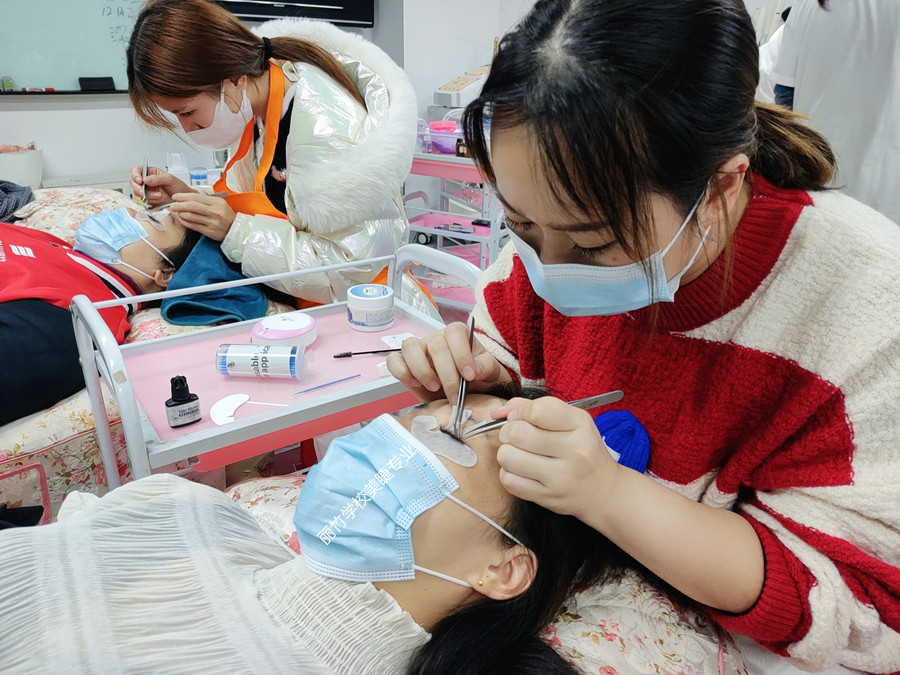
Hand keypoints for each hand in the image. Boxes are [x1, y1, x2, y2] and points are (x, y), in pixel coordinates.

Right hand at [129, 165, 193, 204]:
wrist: (184, 199)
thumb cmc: (179, 187)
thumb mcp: (170, 179)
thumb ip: (157, 178)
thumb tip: (146, 179)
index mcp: (151, 172)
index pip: (137, 170)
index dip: (135, 175)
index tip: (139, 180)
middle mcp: (147, 181)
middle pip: (134, 183)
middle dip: (138, 188)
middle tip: (144, 192)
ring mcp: (148, 191)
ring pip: (138, 193)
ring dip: (148, 196)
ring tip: (159, 196)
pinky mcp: (150, 199)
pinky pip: (145, 200)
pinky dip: (152, 201)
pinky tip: (160, 200)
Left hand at [168, 193, 236, 240]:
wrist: (235, 230)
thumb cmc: (226, 217)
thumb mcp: (220, 204)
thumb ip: (206, 201)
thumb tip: (188, 198)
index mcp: (216, 202)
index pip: (196, 197)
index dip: (183, 196)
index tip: (175, 196)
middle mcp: (215, 211)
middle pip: (192, 206)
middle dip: (179, 205)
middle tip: (172, 205)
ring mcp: (212, 222)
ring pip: (191, 216)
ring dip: (181, 214)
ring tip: (178, 213)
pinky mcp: (209, 231)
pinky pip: (193, 226)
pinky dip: (185, 222)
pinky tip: (183, 220)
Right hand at [385, 321, 509, 401]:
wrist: (466, 392)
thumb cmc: (477, 378)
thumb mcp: (490, 373)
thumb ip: (487, 367)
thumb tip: (477, 369)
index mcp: (457, 334)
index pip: (455, 333)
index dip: (462, 354)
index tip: (469, 376)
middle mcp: (436, 338)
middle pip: (435, 345)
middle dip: (446, 374)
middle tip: (455, 394)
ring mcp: (418, 349)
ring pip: (410, 347)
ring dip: (422, 370)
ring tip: (434, 387)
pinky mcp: (405, 364)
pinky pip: (394, 361)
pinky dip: (402, 372)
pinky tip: (415, 384)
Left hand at [494, 396, 620, 520]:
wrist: (602, 491)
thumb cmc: (582, 450)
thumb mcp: (570, 421)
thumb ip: (533, 407)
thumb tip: (499, 412)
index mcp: (580, 425)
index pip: (537, 411)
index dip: (522, 411)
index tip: (525, 417)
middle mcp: (574, 450)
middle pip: (517, 433)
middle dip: (508, 431)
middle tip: (516, 436)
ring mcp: (561, 477)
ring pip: (508, 457)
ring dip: (506, 453)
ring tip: (518, 453)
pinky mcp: (547, 498)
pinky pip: (509, 480)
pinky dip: (508, 473)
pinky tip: (521, 470)